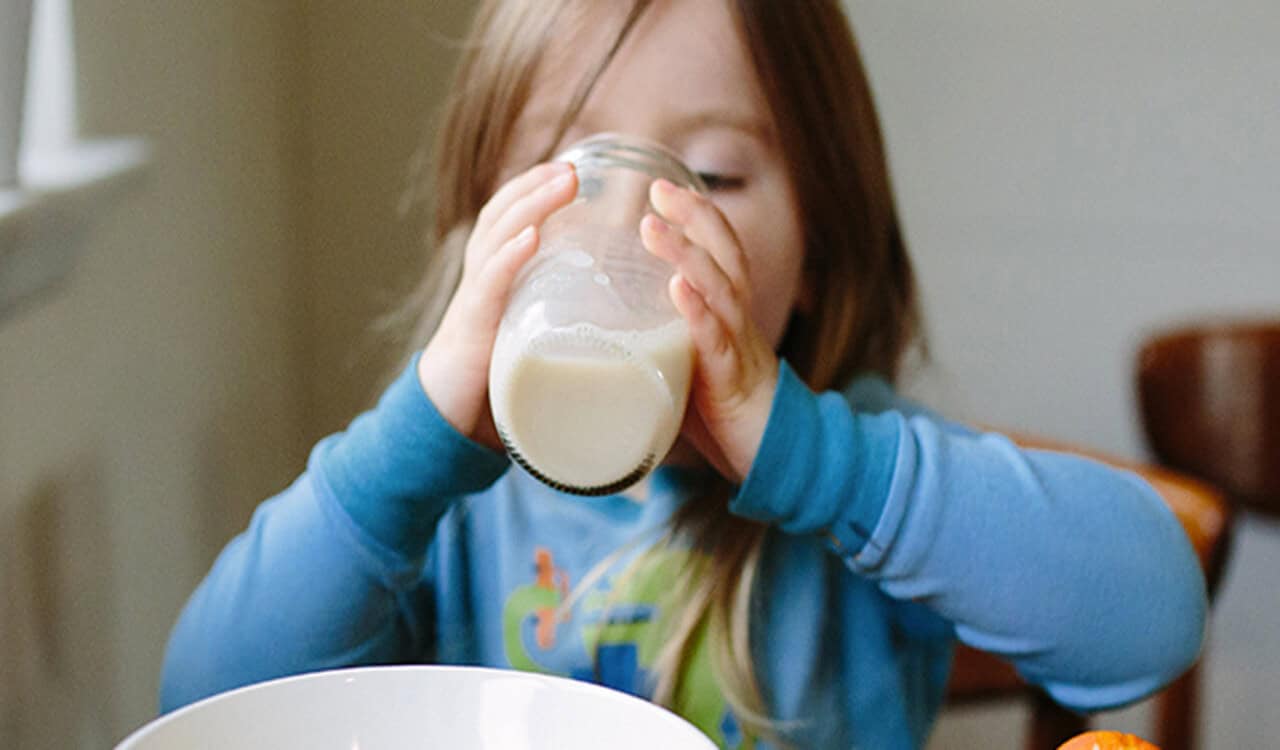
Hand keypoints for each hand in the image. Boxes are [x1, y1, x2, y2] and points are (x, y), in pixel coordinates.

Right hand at [418, 162, 577, 448]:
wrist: (446, 419)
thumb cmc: (494, 382)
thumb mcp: (531, 338)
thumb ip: (565, 324)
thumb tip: (623, 326)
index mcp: (494, 276)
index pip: (508, 216)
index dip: (533, 187)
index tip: (569, 167)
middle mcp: (480, 277)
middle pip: (504, 215)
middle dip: (536, 186)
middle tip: (573, 168)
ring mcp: (474, 298)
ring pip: (498, 236)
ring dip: (531, 204)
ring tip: (563, 182)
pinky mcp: (471, 327)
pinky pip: (490, 283)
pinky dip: (510, 256)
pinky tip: (530, 236)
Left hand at [641, 179, 778, 483]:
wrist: (774, 460)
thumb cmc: (725, 415)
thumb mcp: (687, 368)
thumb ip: (655, 347)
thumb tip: (597, 342)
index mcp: (726, 313)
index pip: (718, 251)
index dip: (695, 216)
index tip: (661, 188)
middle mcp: (737, 321)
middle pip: (724, 254)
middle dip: (694, 217)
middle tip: (658, 189)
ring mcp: (738, 348)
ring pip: (721, 289)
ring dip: (687, 255)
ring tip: (654, 228)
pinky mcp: (733, 382)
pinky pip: (718, 341)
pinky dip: (699, 314)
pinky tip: (680, 292)